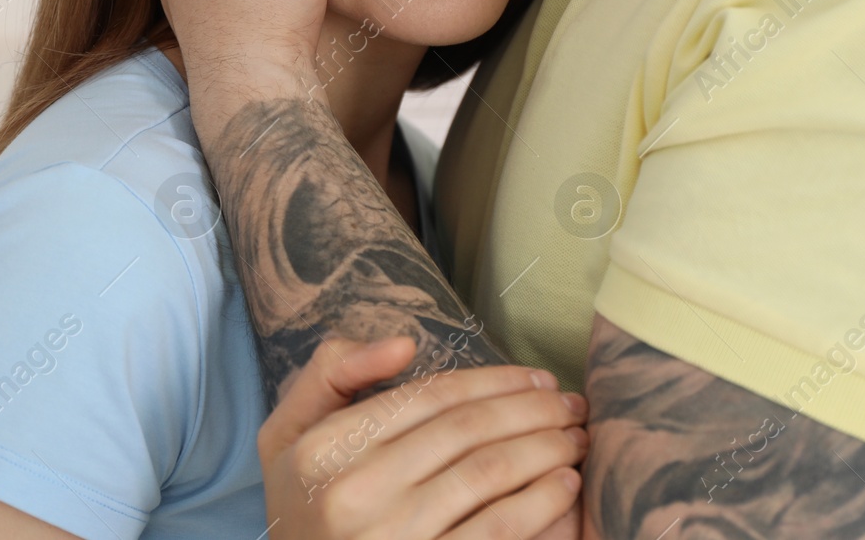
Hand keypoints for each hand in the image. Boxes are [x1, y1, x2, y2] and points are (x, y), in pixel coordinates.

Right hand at [259, 337, 585, 538]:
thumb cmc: (302, 505)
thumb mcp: (287, 432)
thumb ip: (333, 372)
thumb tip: (405, 344)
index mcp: (325, 447)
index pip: (429, 397)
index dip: (494, 381)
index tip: (538, 379)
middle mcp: (356, 492)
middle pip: (467, 432)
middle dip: (533, 411)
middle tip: (574, 405)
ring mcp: (392, 539)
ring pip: (488, 475)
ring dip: (545, 450)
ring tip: (577, 440)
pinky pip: (495, 532)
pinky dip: (539, 505)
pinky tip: (564, 486)